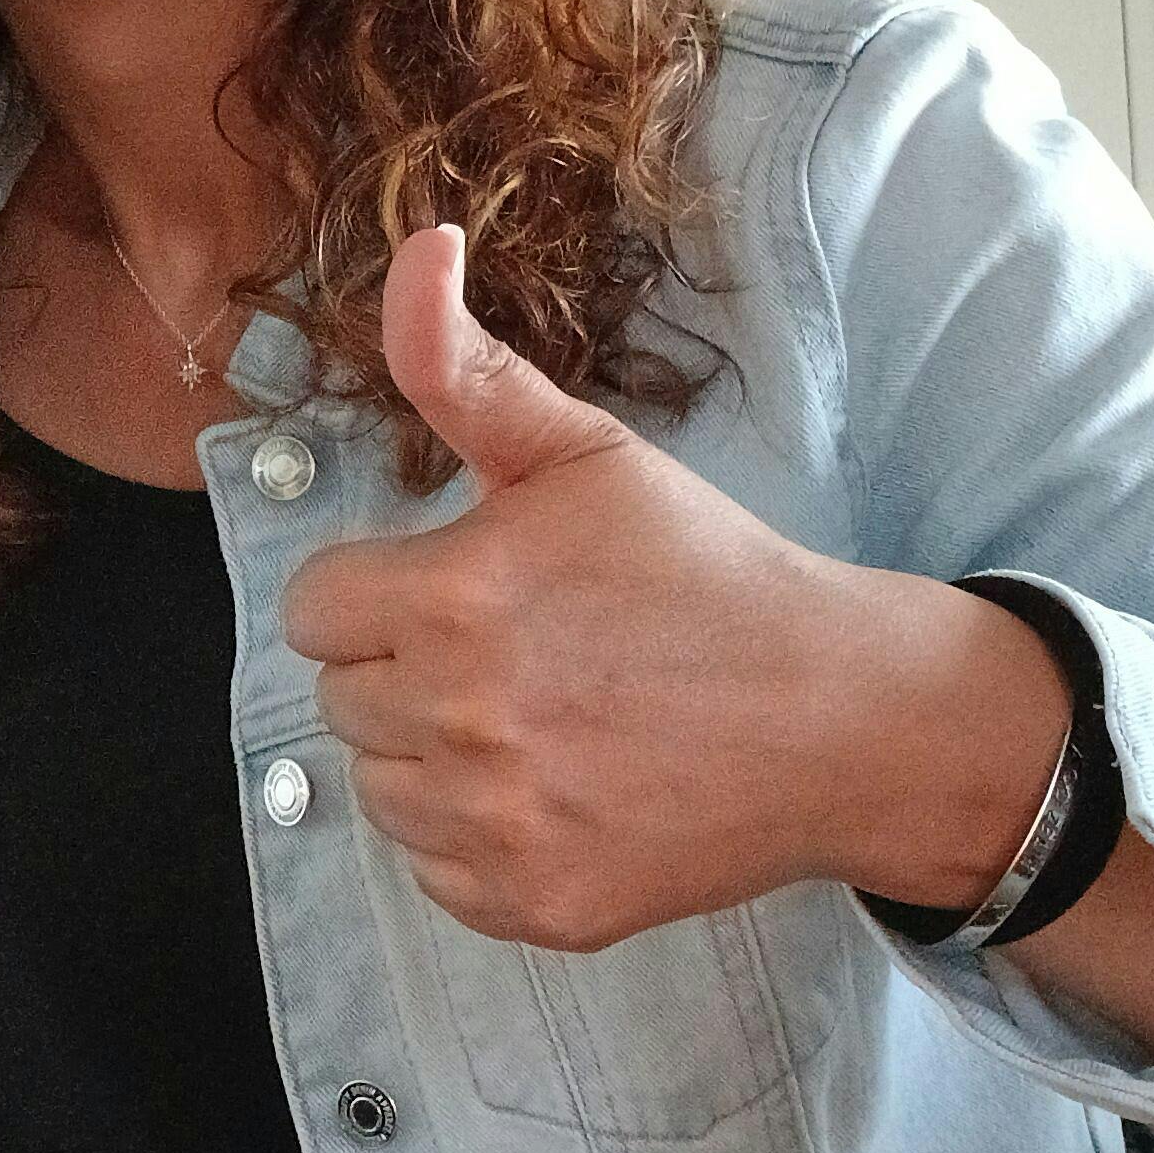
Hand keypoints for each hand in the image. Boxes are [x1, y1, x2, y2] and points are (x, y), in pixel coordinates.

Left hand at [275, 228, 1068, 948]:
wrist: (840, 715)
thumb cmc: (705, 571)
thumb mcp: (583, 452)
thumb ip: (463, 366)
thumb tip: (416, 248)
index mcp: (447, 601)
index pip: (313, 612)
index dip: (379, 593)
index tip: (460, 590)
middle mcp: (457, 722)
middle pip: (344, 700)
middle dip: (409, 670)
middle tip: (523, 652)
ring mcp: (495, 825)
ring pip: (383, 791)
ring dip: (437, 759)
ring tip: (546, 719)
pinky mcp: (535, 904)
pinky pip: (440, 872)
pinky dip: (484, 840)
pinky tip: (567, 788)